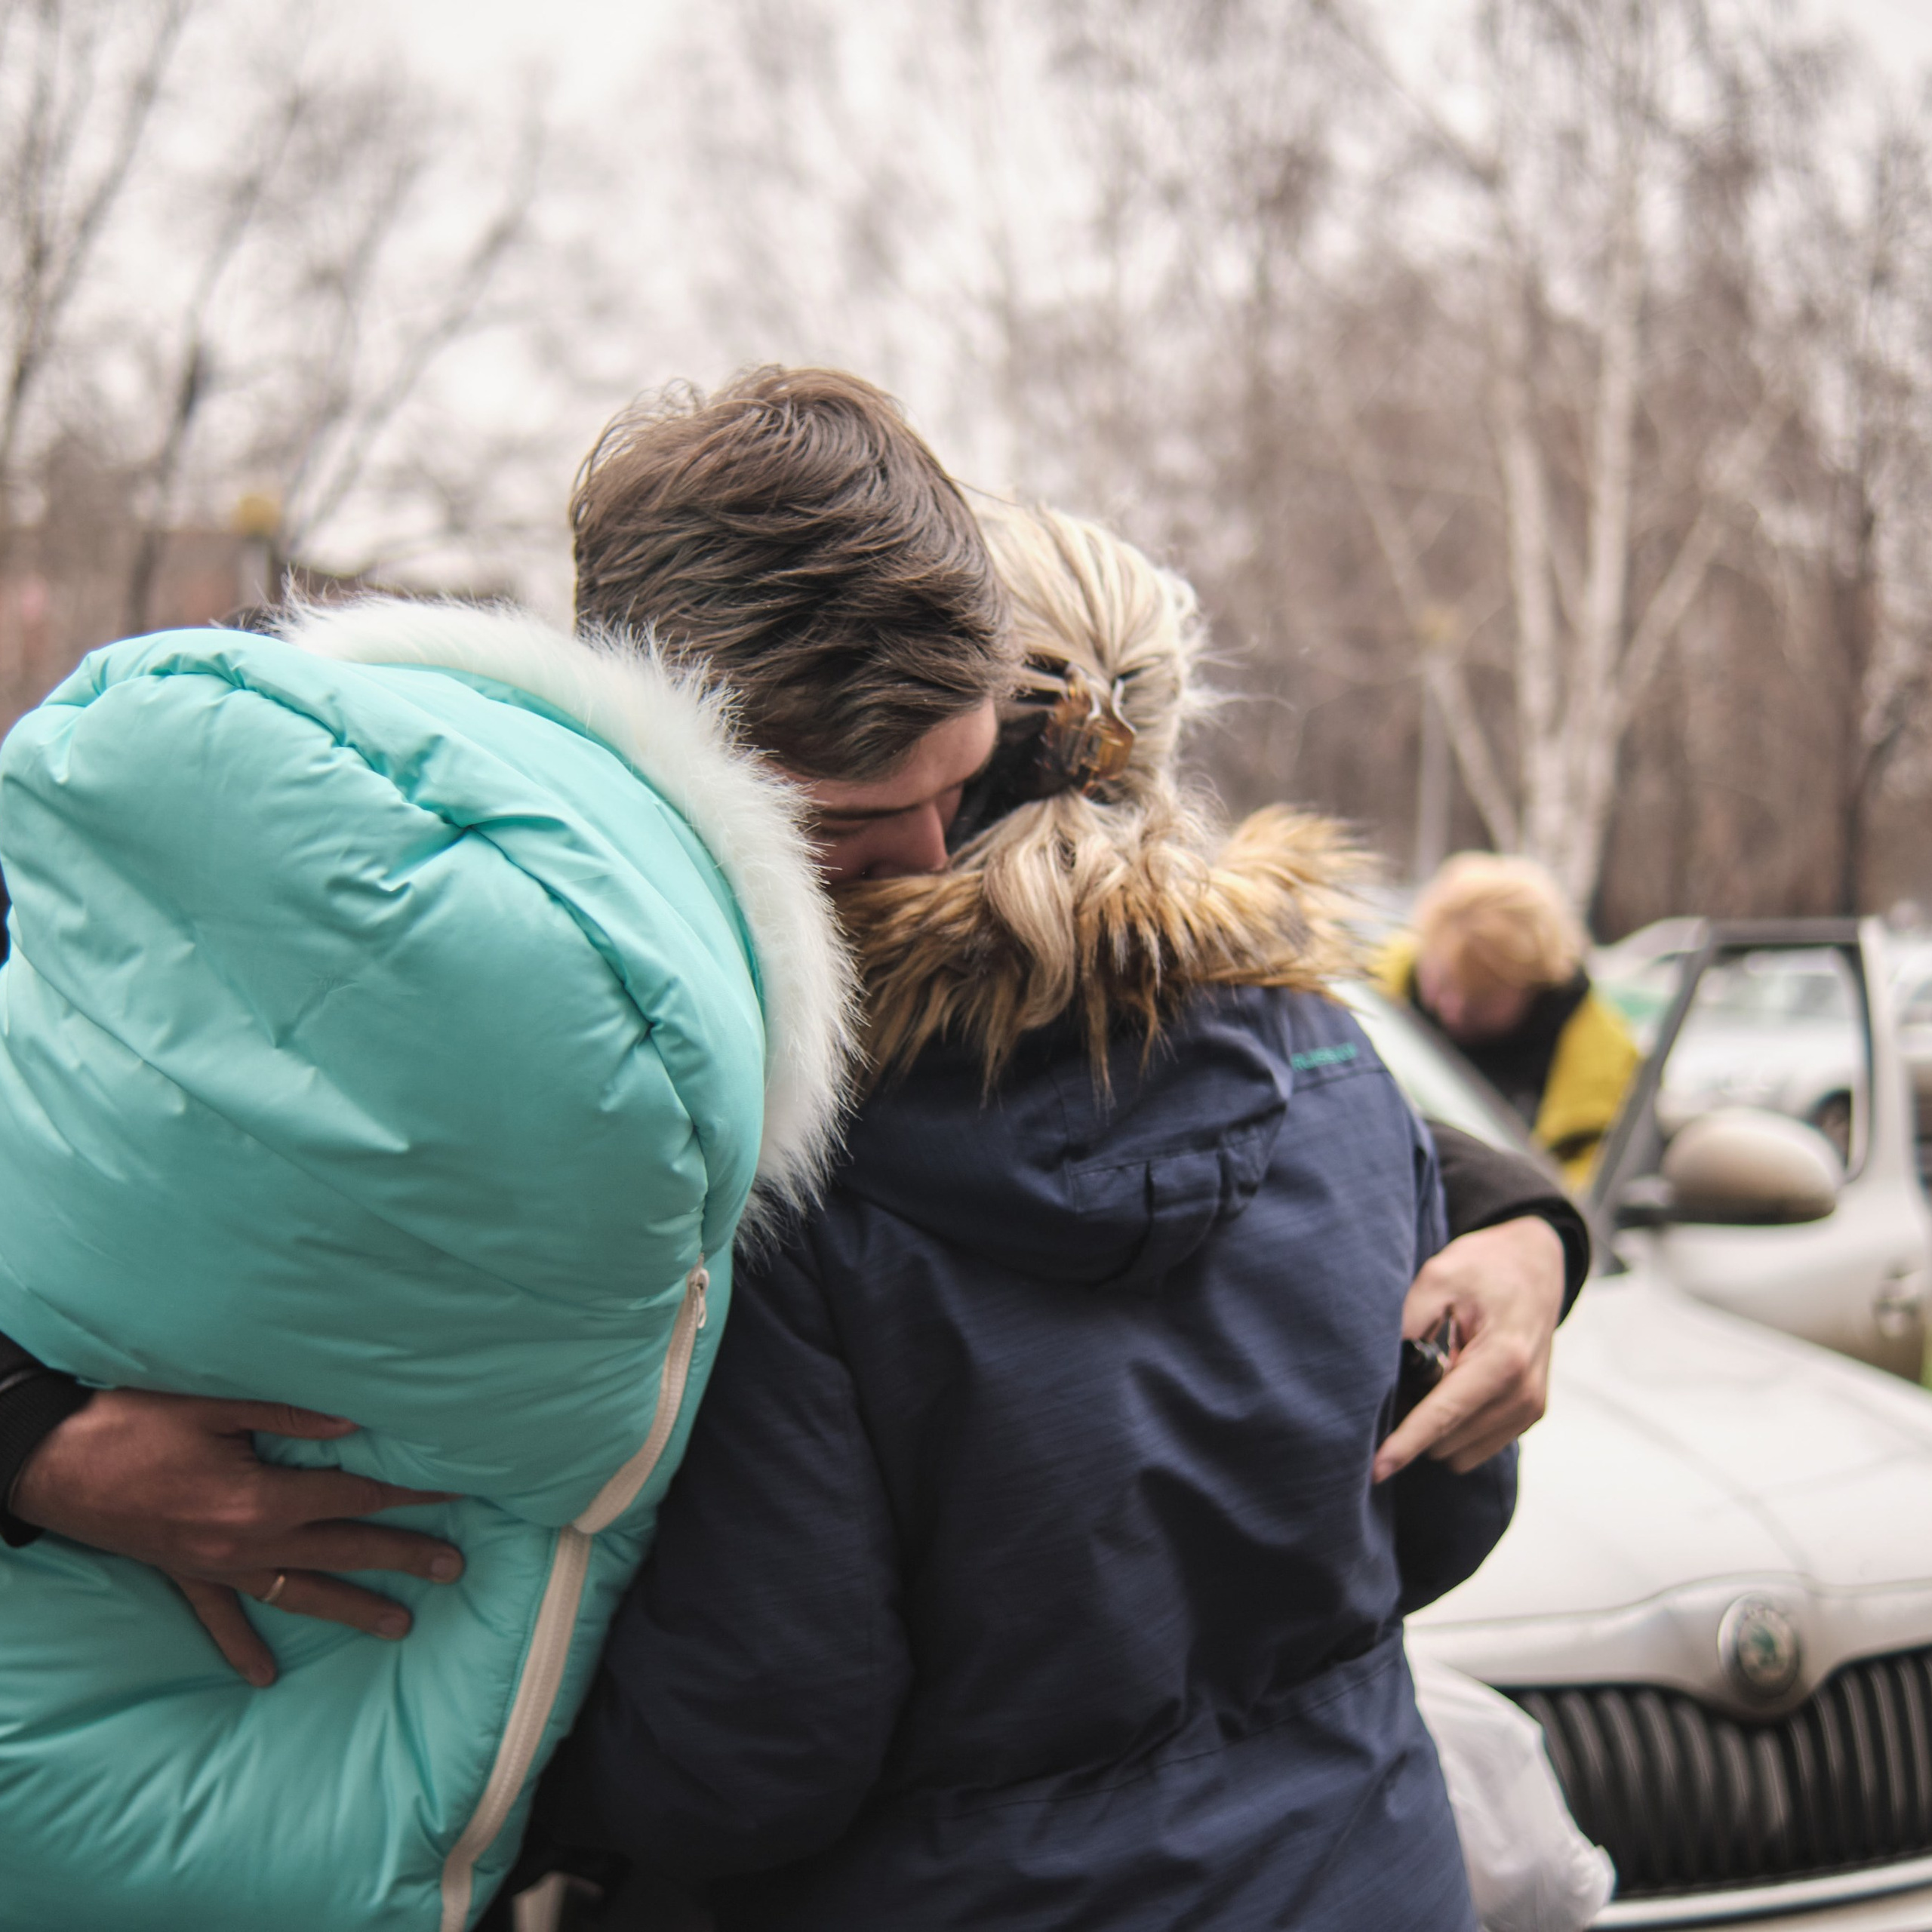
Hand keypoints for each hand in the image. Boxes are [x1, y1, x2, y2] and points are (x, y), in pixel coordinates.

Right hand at [11, 1389, 463, 1686]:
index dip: (407, 1494)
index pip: (354, 1496)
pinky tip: (266, 1678)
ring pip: (297, 1592)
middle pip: (341, 1550)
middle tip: (454, 1568)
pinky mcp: (183, 1574)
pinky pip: (220, 1618)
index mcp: (260, 1498)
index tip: (454, 1494)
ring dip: (350, 1608)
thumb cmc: (136, 1423)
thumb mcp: (218, 1407)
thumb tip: (354, 1423)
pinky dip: (243, 1647)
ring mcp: (215, 1567)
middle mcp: (245, 1544)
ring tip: (400, 1626)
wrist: (52, 1460)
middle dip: (402, 1558)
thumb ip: (291, 1417)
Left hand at [1372, 1216, 1563, 1482]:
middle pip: (1446, 1441)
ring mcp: (1529, 1408)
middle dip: (1414, 1420)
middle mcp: (1522, 1393)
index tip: (1376, 1470)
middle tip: (1408, 1374)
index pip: (1444, 1415)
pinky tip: (1452, 1385)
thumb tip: (1381, 1371)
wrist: (1534, 1264)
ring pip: (1459, 1452)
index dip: (1405, 1444)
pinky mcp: (1529, 1415)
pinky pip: (1476, 1445)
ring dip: (1435, 1428)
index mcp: (1503, 1359)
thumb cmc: (1484, 1267)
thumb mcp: (1438, 1277)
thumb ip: (1409, 1324)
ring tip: (1435, 1375)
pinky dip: (1454, 1428)